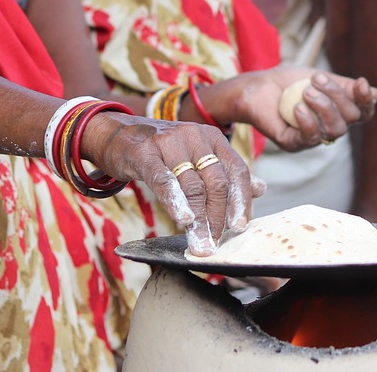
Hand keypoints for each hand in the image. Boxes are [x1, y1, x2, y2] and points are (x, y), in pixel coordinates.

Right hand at [81, 113, 264, 255]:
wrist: (116, 133)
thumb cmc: (161, 149)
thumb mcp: (196, 155)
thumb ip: (226, 172)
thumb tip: (260, 189)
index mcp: (212, 137)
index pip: (236, 170)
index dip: (241, 200)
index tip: (239, 227)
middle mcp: (194, 136)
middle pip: (216, 181)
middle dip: (218, 215)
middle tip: (214, 242)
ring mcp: (168, 142)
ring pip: (192, 185)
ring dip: (198, 219)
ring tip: (199, 243)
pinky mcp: (144, 153)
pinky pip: (164, 180)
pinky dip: (176, 202)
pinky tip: (183, 220)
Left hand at [238, 67, 376, 151]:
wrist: (256, 88)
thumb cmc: (288, 81)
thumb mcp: (319, 78)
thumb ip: (344, 86)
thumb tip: (376, 93)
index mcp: (340, 110)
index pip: (364, 112)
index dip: (366, 100)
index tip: (361, 83)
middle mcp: (330, 126)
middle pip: (351, 118)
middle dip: (337, 95)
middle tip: (316, 79)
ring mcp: (314, 137)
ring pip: (335, 130)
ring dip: (324, 108)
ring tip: (306, 92)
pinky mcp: (294, 144)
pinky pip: (310, 138)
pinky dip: (307, 121)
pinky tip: (297, 107)